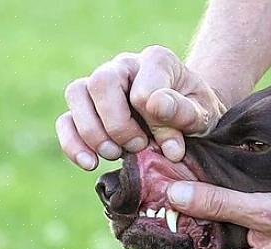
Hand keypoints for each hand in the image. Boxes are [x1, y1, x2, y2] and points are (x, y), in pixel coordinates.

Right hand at [56, 45, 225, 169]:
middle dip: (117, 124)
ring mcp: (102, 85)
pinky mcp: (87, 109)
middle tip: (138, 147)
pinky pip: (66, 120)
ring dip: (93, 132)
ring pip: (76, 94)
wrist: (189, 122)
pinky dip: (72, 143)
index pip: (142, 85)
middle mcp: (125, 66)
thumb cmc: (197, 114)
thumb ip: (185, 111)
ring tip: (115, 155)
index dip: (151, 119)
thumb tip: (155, 107)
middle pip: (101, 82)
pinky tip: (90, 163)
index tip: (171, 142)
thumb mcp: (205, 114)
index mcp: (157, 61)